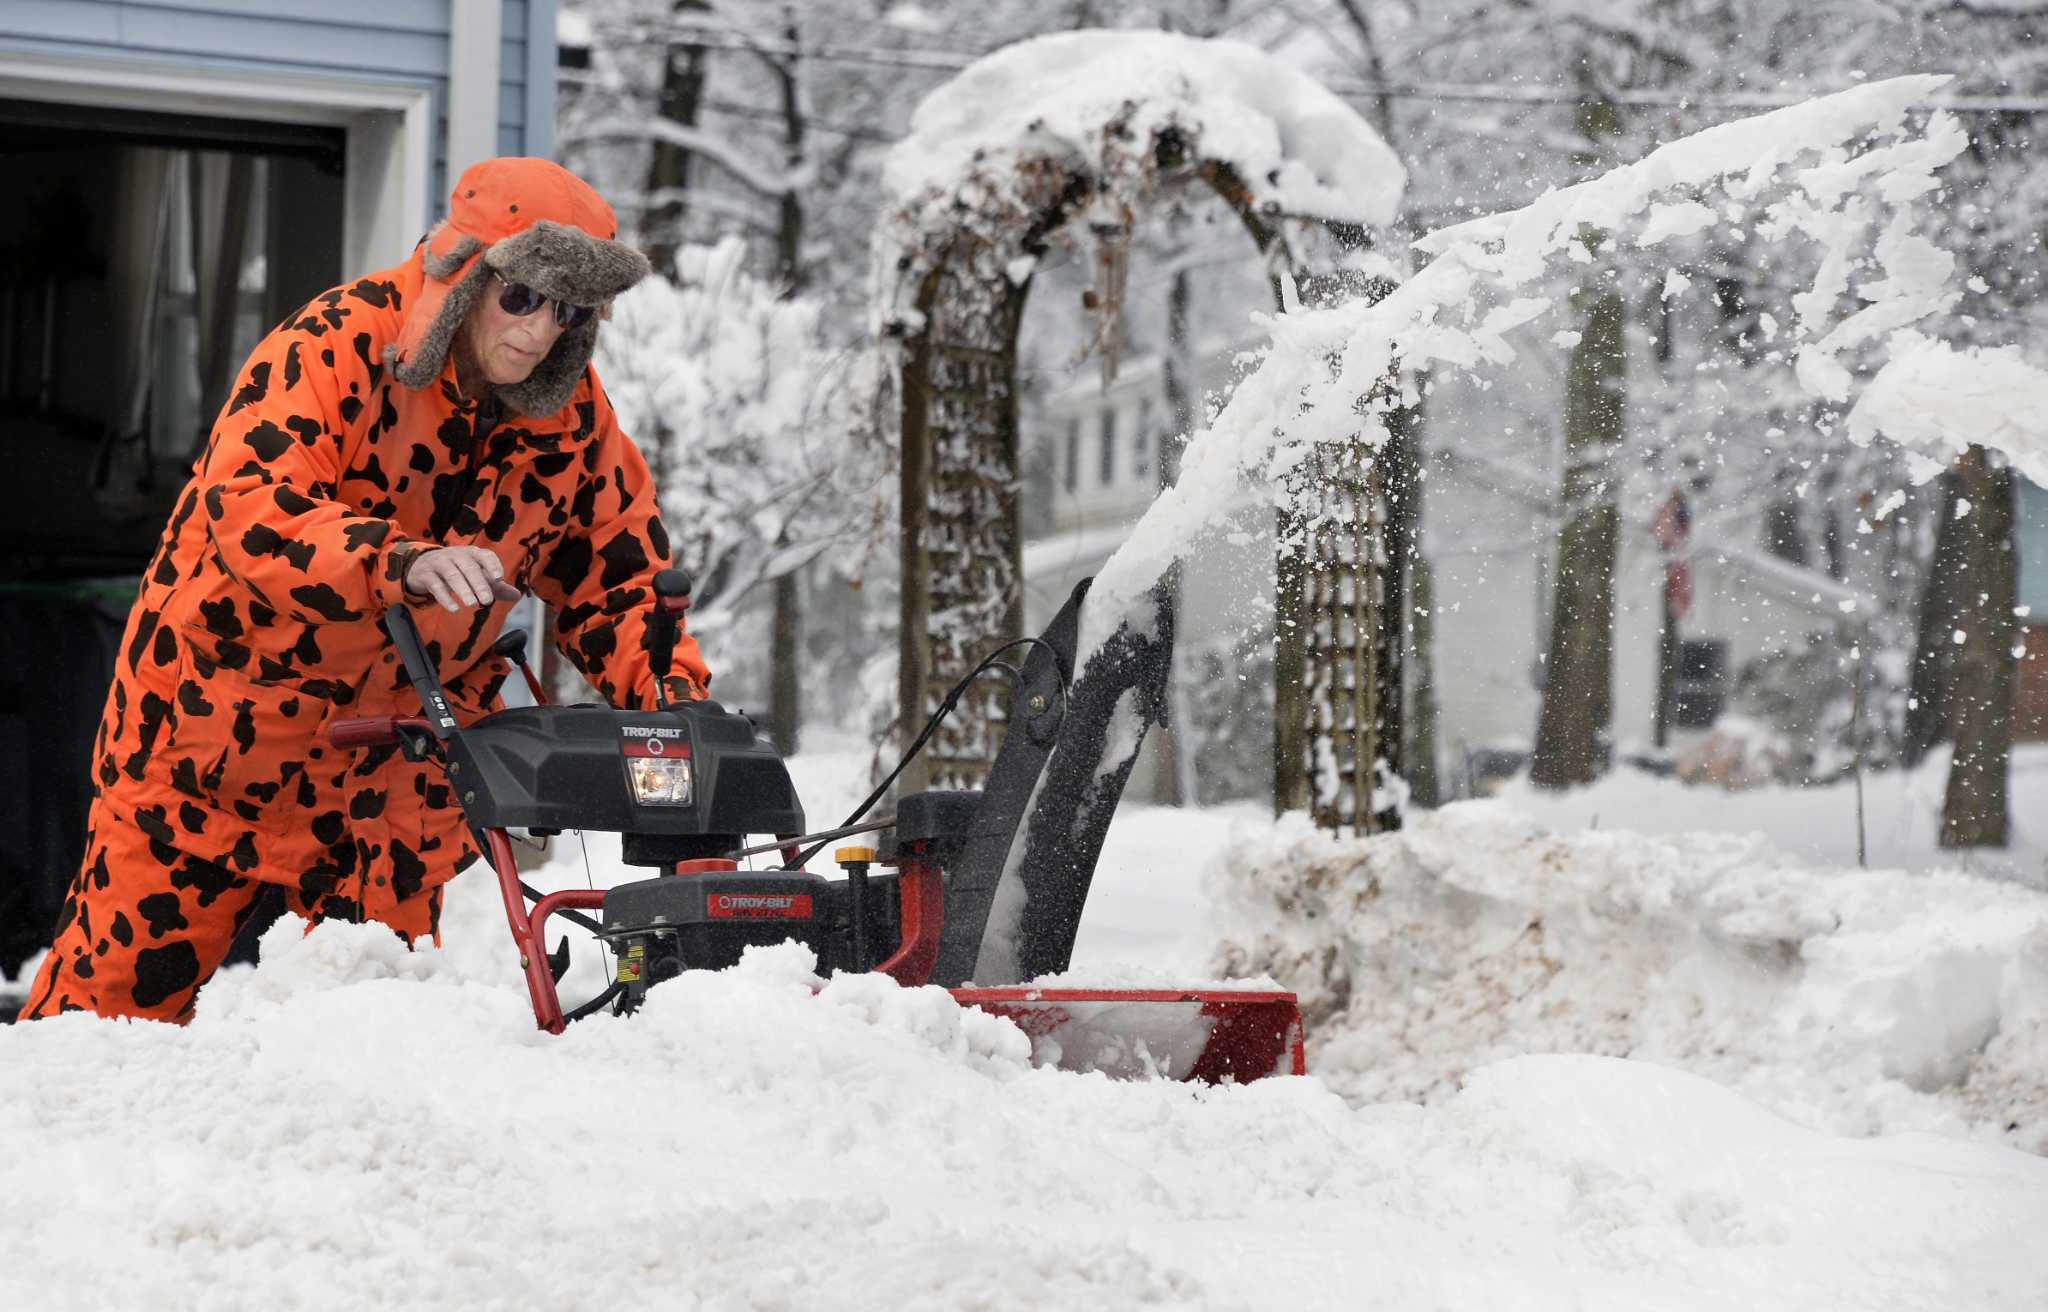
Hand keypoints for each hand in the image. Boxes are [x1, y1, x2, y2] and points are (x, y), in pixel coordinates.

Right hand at [404, 545, 520, 611]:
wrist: (421, 565)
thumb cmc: (456, 570)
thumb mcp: (476, 575)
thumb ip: (496, 586)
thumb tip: (516, 595)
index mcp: (472, 553)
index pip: (485, 556)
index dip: (493, 565)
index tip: (499, 578)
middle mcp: (456, 555)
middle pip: (469, 567)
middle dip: (479, 584)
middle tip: (487, 600)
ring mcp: (439, 563)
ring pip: (452, 575)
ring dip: (463, 590)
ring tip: (472, 605)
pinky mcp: (425, 574)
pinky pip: (435, 585)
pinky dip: (445, 598)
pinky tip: (454, 609)